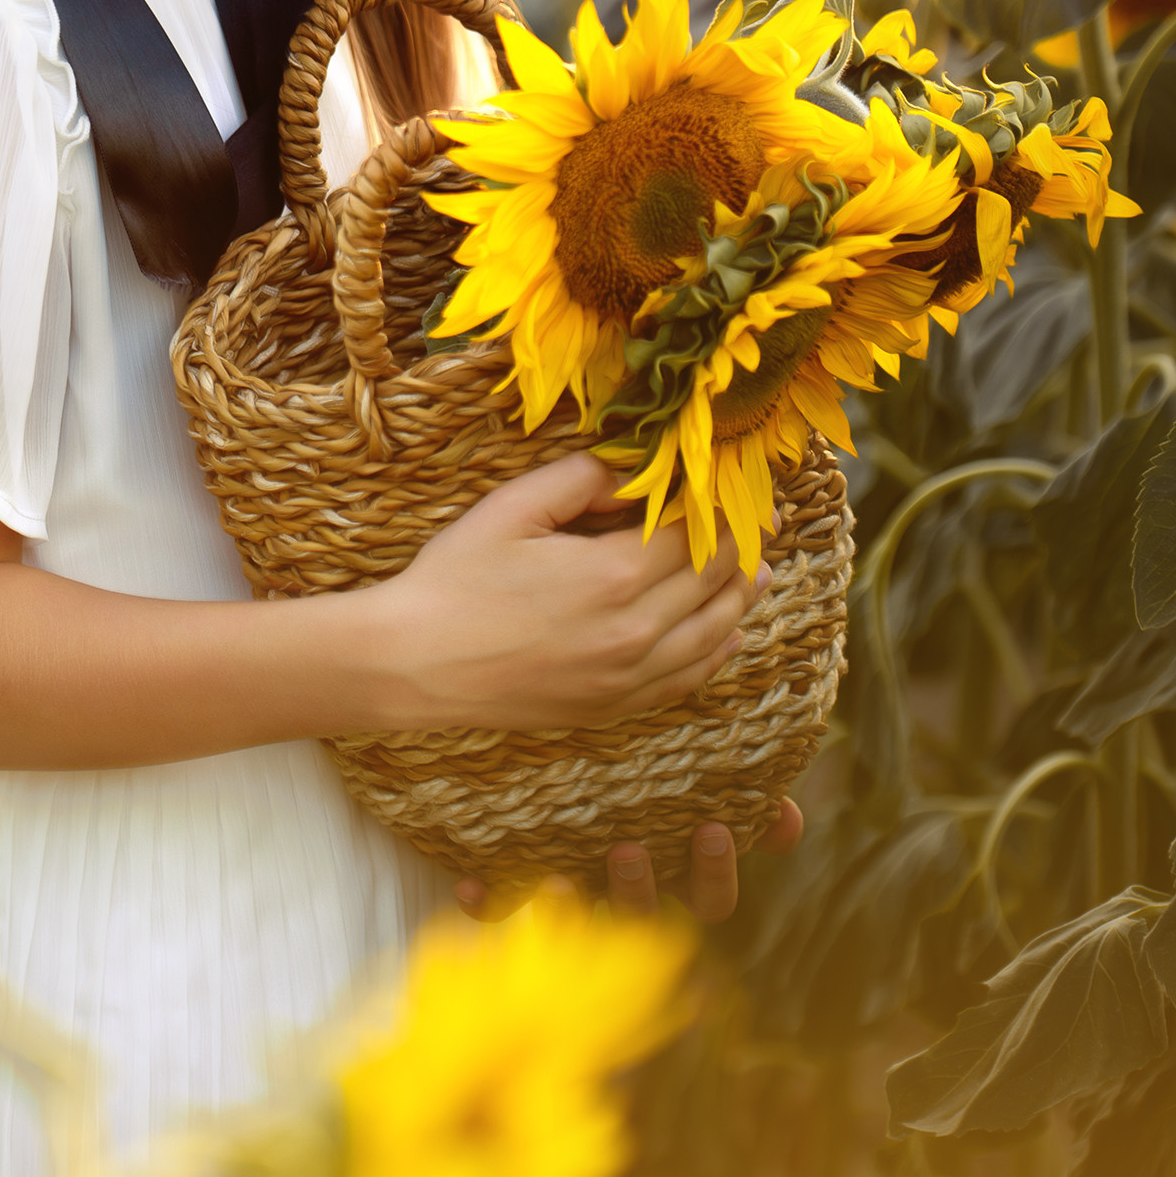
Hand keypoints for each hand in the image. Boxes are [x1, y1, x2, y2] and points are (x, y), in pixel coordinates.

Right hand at [371, 449, 756, 736]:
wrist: (415, 663)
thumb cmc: (455, 578)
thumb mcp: (513, 507)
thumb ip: (582, 479)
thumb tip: (635, 470)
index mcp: (613, 575)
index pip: (696, 535)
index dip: (724, 508)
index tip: (740, 487)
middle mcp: (634, 632)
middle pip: (714, 583)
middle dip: (742, 547)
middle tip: (760, 521)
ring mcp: (627, 677)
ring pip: (712, 634)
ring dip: (742, 598)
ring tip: (760, 571)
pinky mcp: (612, 707)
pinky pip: (686, 681)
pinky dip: (717, 654)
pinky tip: (728, 636)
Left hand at [452, 799, 805, 926]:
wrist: (557, 767)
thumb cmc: (652, 780)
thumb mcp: (697, 779)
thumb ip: (745, 796)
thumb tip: (787, 814)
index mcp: (674, 874)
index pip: (709, 899)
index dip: (714, 872)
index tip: (712, 828)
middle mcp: (625, 895)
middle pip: (638, 917)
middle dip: (634, 890)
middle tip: (627, 849)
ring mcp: (575, 896)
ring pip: (575, 917)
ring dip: (567, 905)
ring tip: (555, 879)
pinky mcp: (520, 890)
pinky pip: (501, 907)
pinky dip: (489, 900)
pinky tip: (471, 880)